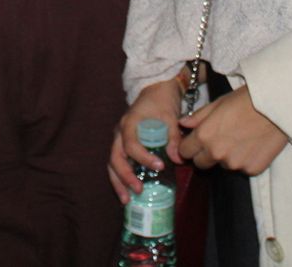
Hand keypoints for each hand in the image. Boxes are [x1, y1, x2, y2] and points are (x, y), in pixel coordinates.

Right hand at [108, 79, 182, 201]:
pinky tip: (128, 192)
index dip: (143, 158)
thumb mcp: (170, 117)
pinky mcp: (123, 145)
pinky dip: (121, 178)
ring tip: (126, 200)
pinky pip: (118, 163)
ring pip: (112, 163)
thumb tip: (178, 160)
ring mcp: (119, 139)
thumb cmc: (162, 102)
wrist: (155, 91)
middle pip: (115, 157)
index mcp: (129, 123)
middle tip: (137, 191)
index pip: (131, 145)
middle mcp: (120, 132)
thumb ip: (173, 137)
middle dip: (124, 176)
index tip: (159, 166)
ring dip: (118, 182)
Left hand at [178, 84, 286, 175]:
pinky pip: (242, 168)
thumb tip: (183, 124)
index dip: (189, 146)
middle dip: (205, 155)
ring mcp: (235, 164)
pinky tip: (253, 145)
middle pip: (201, 164)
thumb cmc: (246, 100)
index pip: (185, 152)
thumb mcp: (218, 103)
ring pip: (223, 166)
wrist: (277, 106)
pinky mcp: (252, 170)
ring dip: (226, 157)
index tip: (195, 142)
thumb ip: (198, 117)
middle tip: (218, 141)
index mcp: (204, 136)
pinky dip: (245, 160)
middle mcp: (217, 154)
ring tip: (240, 139)